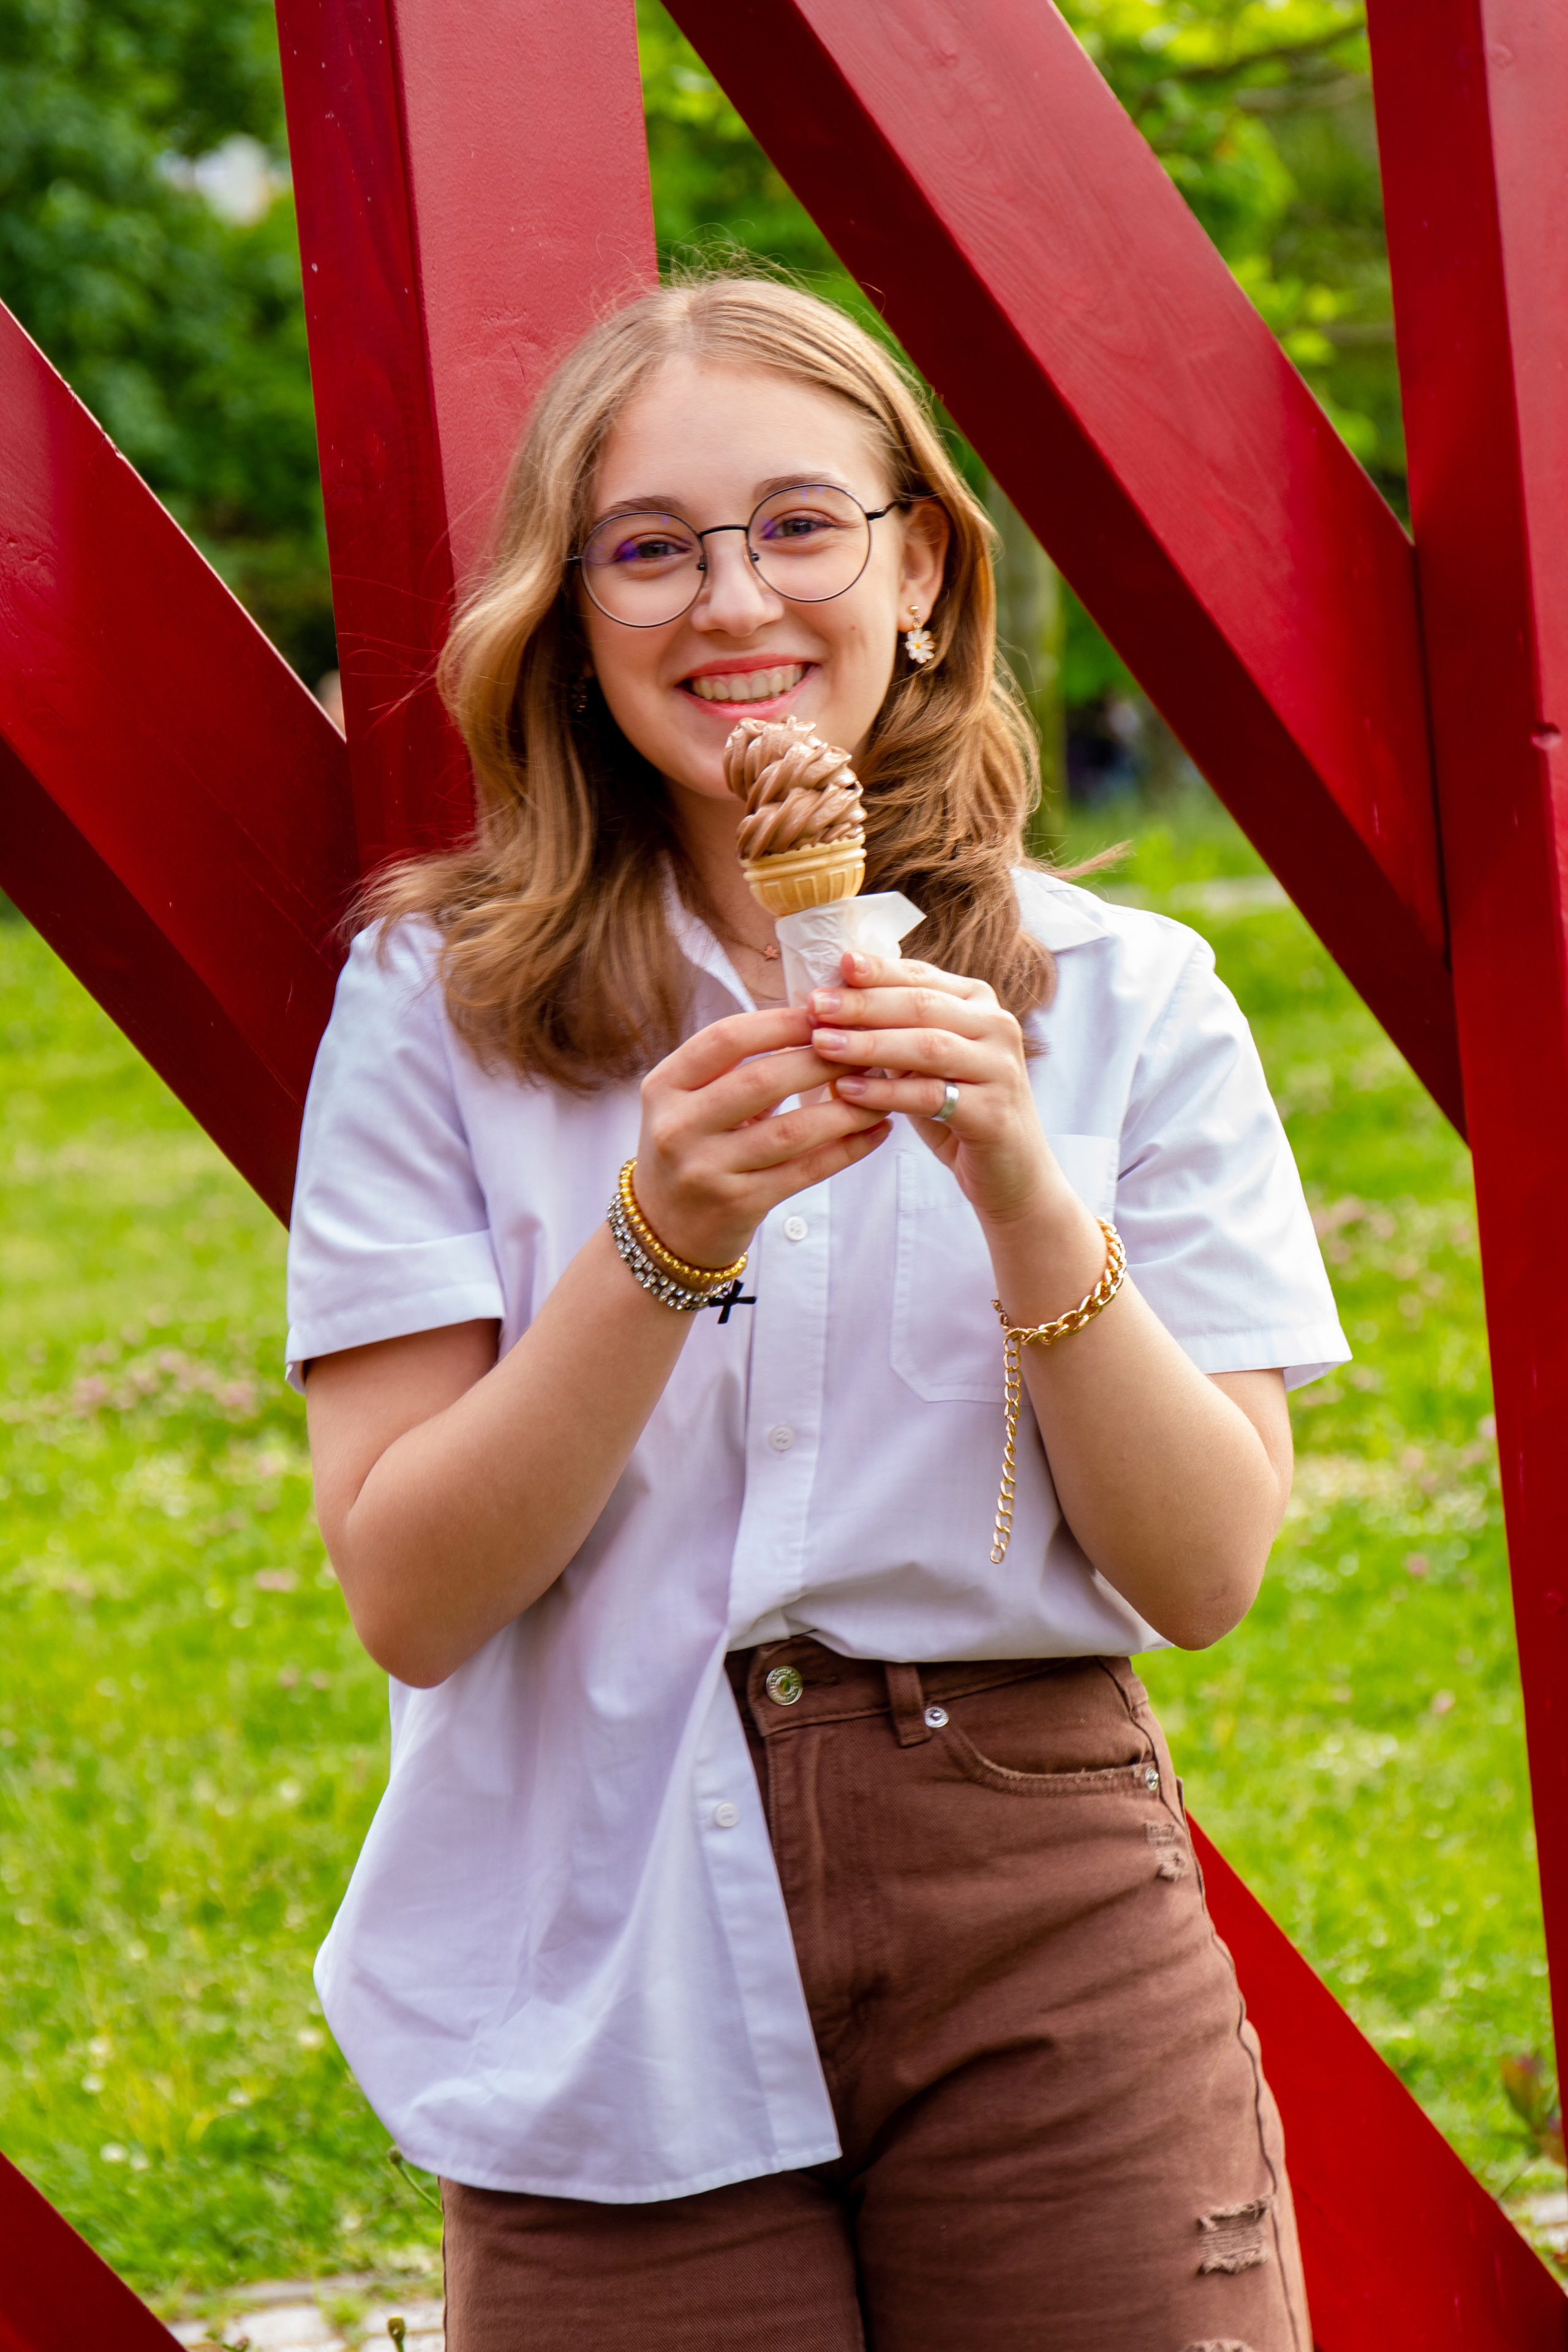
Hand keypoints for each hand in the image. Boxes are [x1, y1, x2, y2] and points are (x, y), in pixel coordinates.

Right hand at [634, 1004, 890, 1267]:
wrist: (666, 1228)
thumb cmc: (691, 1148)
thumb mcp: (691, 1101)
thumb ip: (737, 1067)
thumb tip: (817, 1024)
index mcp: (665, 1086)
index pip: (726, 1039)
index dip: (780, 1022)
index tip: (824, 1014)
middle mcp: (678, 1126)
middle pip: (762, 1080)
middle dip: (822, 1061)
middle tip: (864, 1051)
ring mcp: (705, 1169)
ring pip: (790, 1130)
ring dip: (845, 1109)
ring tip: (880, 1093)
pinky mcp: (737, 1205)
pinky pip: (805, 1171)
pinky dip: (847, 1149)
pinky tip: (875, 1132)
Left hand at [807, 950, 1063, 1228]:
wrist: (1010, 1173)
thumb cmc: (957, 1110)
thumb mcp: (925, 1062)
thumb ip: (893, 1030)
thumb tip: (830, 1003)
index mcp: (979, 1004)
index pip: (922, 977)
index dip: (878, 971)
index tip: (837, 964)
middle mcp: (997, 1027)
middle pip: (922, 1005)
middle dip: (864, 1004)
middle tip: (815, 1005)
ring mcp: (1000, 1069)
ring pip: (927, 1046)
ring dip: (869, 1044)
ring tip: (822, 1044)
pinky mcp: (994, 1113)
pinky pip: (931, 1096)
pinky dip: (885, 1092)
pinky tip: (847, 1090)